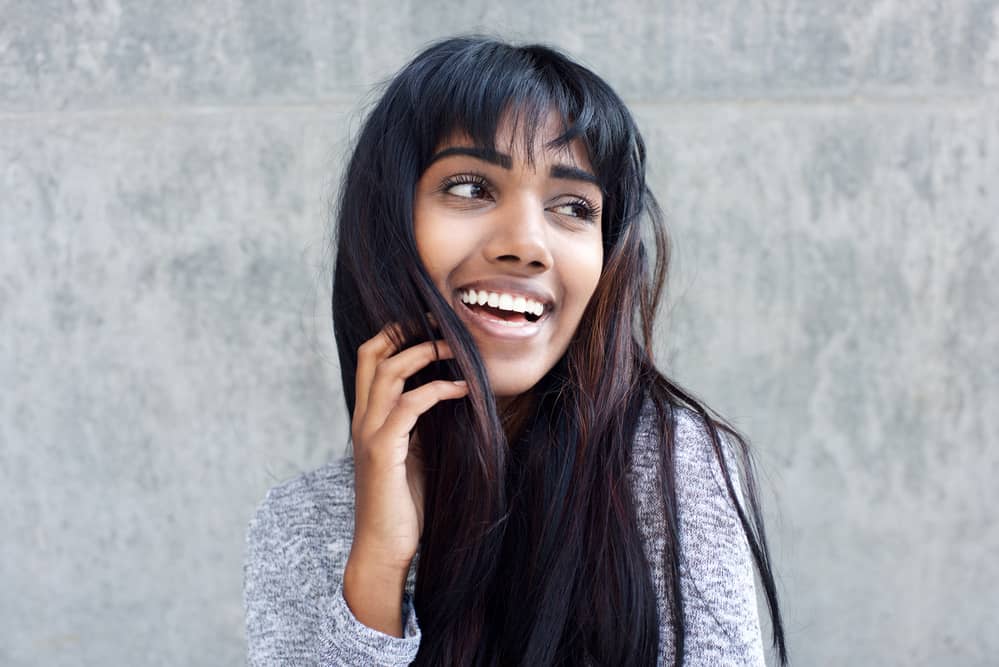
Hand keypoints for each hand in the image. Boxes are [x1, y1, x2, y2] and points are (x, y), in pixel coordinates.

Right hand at [348, 322, 467, 572]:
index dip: (394, 334)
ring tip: (455, 349)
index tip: (428, 323)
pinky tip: (460, 390)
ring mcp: (369, 435)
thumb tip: (450, 395)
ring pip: (388, 373)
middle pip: (371, 354)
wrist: (384, 547)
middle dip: (405, 331)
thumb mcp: (415, 454)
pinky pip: (408, 407)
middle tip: (441, 322)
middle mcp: (363, 420)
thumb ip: (421, 425)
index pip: (370, 359)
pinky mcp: (383, 452)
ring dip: (424, 354)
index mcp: (368, 417)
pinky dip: (436, 391)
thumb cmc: (403, 504)